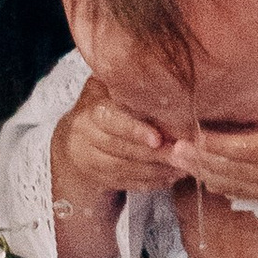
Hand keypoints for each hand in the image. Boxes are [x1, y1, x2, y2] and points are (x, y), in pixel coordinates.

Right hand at [52, 73, 172, 212]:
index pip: (112, 121)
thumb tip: (157, 73)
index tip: (157, 138)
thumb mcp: (107, 89)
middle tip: (181, 153)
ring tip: (182, 165)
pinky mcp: (101, 179)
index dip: (134, 130)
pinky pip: (128, 183)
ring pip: (126, 169)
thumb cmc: (102, 107)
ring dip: (157, 170)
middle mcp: (88, 136)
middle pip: (122, 149)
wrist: (76, 141)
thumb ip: (126, 85)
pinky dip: (151, 182)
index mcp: (92, 111)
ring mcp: (92, 160)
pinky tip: (171, 176)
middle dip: (155, 154)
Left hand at [172, 88, 257, 221]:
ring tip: (181, 166)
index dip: (218, 144)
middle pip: (233, 170)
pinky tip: (210, 184)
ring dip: (207, 176)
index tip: (193, 136)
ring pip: (236, 185)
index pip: (247, 149)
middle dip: (201, 162)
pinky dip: (225, 189)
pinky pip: (248, 195)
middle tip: (172, 152)